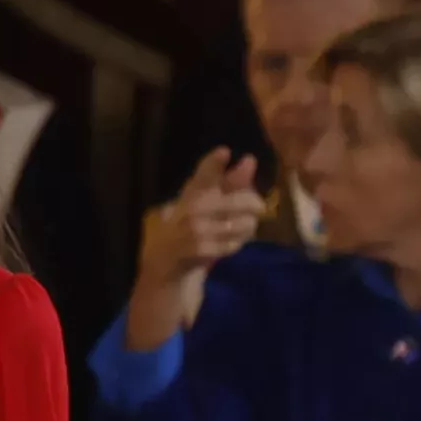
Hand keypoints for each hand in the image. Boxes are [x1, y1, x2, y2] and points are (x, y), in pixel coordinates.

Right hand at [126, 148, 263, 348]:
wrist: (162, 269)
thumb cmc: (188, 233)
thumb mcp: (205, 206)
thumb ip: (228, 184)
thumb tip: (250, 161)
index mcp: (189, 196)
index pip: (202, 176)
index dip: (213, 163)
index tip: (224, 151)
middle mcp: (189, 210)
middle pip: (236, 201)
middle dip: (254, 205)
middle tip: (258, 210)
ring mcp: (194, 232)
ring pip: (241, 224)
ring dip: (247, 228)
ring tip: (240, 230)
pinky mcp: (200, 250)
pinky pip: (233, 244)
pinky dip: (236, 245)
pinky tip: (229, 245)